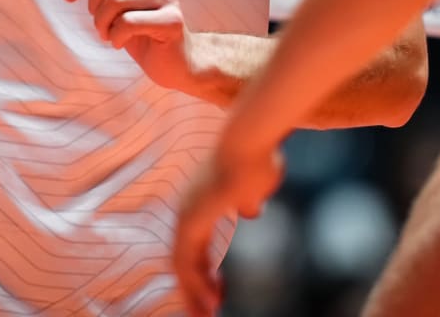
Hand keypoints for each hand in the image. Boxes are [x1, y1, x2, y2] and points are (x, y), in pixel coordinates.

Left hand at [64, 0, 191, 89]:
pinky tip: (121, 42)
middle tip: (102, 25)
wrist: (174, 60)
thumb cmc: (142, 26)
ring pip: (113, 1)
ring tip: (110, 34)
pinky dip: (116, 37)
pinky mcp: (172, 20)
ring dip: (103, 26)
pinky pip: (128, 23)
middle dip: (93, 10)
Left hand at [173, 142, 284, 316]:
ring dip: (194, 292)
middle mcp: (188, 206)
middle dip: (195, 288)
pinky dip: (196, 284)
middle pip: (184, 257)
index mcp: (201, 200)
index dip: (205, 270)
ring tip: (207, 316)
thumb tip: (249, 211)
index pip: (195, 245)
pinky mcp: (190, 219)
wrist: (251, 140)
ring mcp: (187, 212)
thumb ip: (248, 200)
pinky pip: (185, 261)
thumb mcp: (255, 187)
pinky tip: (211, 301)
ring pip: (182, 264)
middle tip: (207, 313)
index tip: (220, 289)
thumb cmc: (257, 158)